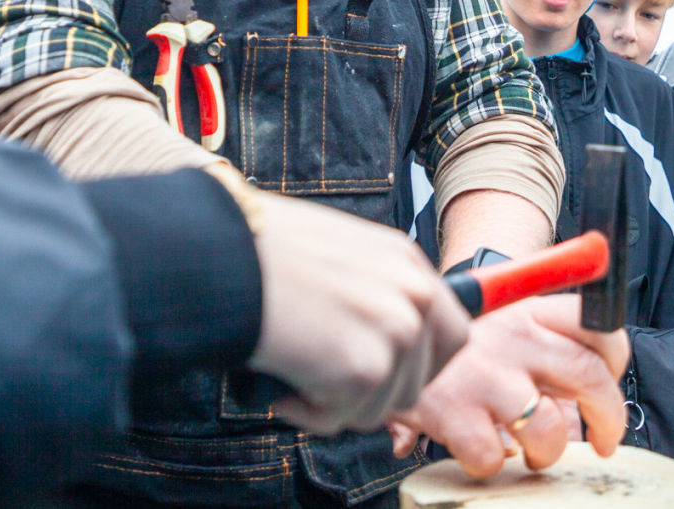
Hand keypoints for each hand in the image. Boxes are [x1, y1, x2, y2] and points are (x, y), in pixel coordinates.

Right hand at [246, 192, 468, 433]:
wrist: (220, 255)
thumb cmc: (261, 253)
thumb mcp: (337, 253)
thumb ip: (373, 289)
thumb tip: (389, 337)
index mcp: (406, 261)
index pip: (453, 331)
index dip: (421, 363)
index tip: (385, 373)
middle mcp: (414, 294)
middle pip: (421, 382)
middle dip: (374, 392)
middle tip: (325, 374)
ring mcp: (396, 331)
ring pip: (381, 408)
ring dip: (335, 402)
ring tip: (295, 363)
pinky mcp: (367, 370)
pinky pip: (342, 420)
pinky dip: (306, 411)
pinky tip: (282, 377)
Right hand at [385, 295, 627, 478]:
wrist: (384, 324)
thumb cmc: (449, 332)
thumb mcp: (491, 312)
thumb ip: (539, 336)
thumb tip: (583, 375)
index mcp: (525, 309)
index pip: (596, 325)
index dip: (615, 360)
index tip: (610, 382)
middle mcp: (512, 337)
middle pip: (590, 377)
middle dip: (608, 418)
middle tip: (603, 440)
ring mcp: (485, 376)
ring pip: (550, 428)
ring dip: (547, 451)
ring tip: (531, 452)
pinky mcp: (453, 411)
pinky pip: (494, 456)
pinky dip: (489, 463)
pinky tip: (477, 450)